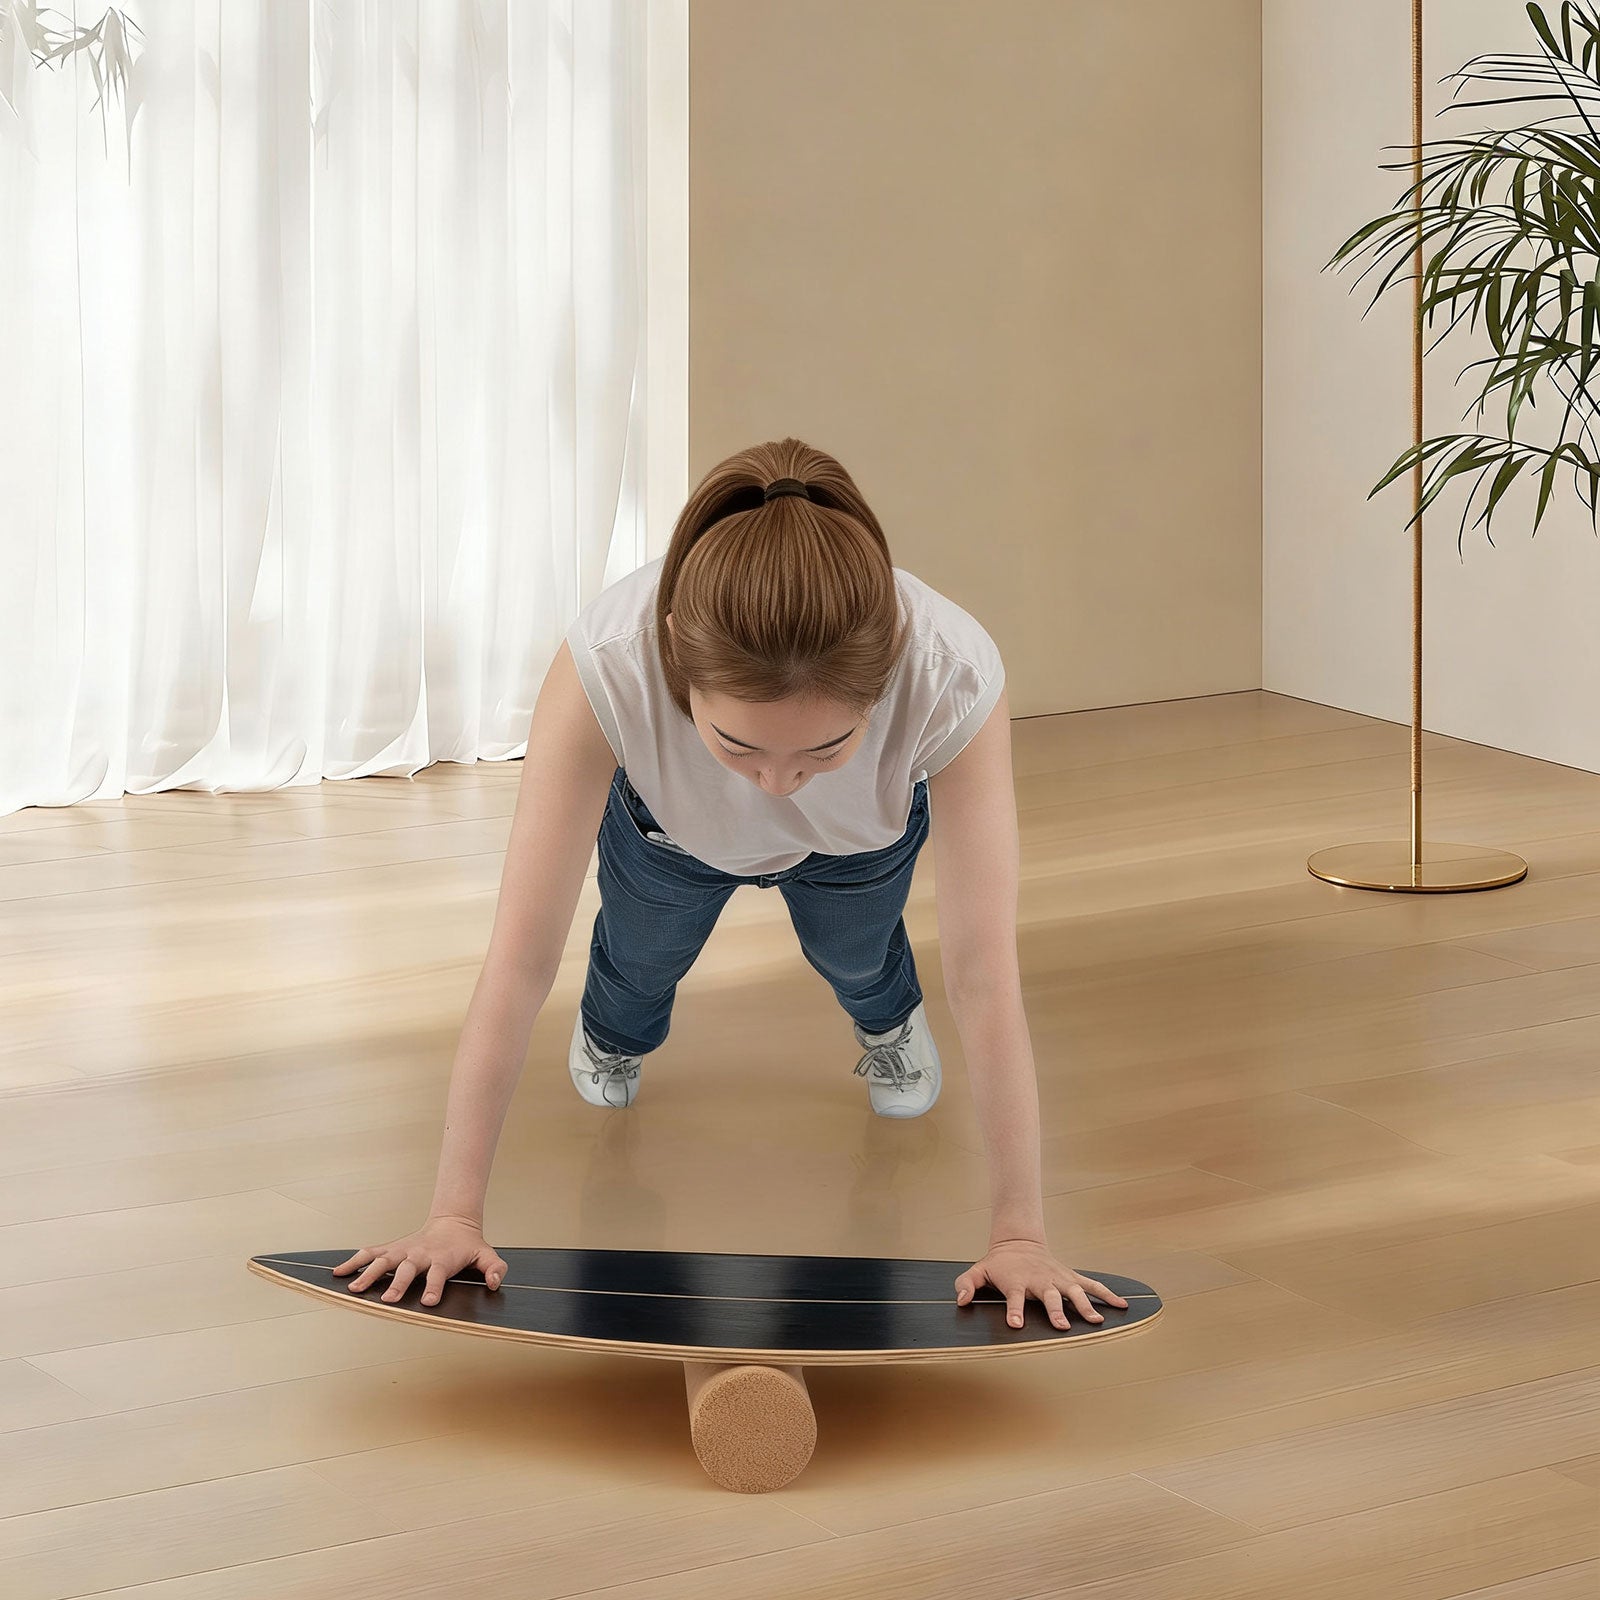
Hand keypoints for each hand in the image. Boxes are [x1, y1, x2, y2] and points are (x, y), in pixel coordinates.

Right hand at [332, 1215, 509, 1307]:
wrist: (453, 1223)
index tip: (428, 1301)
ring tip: (355, 1289)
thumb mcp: (486, 1255)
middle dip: (398, 1284)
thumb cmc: (467, 1246)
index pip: (438, 1274)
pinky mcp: (392, 1249)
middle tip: (389, 1300)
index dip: (434, 1286)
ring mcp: (403, 1251)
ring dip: (369, 1274)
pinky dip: (353, 1261)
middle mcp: (419, 1254)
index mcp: (441, 1259)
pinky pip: (370, 1254)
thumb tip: (496, 1283)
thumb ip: (495, 1268)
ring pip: (383, 1261)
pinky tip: (338, 1273)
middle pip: (407, 1269)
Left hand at [954, 1237, 1129, 1329]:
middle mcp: (1039, 1281)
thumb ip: (966, 1284)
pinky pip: (1092, 1286)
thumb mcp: (977, 1271)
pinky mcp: (1071, 1278)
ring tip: (1096, 1322)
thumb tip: (960, 1300)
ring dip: (1085, 1306)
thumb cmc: (998, 1264)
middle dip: (1055, 1311)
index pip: (1014, 1298)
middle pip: (1049, 1297)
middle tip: (1061, 1326)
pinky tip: (1122, 1306)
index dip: (1014, 1311)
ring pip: (1074, 1292)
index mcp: (1016, 1282)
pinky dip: (1108, 1294)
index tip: (1016, 1324)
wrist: (1019, 1243)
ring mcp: (1058, 1279)